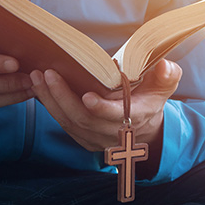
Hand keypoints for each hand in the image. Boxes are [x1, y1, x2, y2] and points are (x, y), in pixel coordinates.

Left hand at [29, 59, 181, 151]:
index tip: (87, 96)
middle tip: (49, 74)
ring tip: (38, 77)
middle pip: (84, 119)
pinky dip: (50, 106)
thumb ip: (167, 76)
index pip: (115, 117)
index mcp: (135, 118)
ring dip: (51, 100)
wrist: (145, 130)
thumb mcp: (164, 88)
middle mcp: (113, 133)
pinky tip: (40, 88)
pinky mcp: (83, 138)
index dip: (102, 109)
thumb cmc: (152, 101)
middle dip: (63, 97)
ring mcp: (96, 139)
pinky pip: (63, 124)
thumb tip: (165, 66)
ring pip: (69, 122)